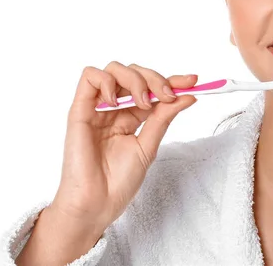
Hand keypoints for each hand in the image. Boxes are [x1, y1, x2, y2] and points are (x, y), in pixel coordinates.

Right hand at [50, 61, 197, 233]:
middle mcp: (115, 108)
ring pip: (114, 69)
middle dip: (156, 79)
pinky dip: (107, 81)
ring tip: (143, 103)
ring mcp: (97, 107)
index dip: (172, 80)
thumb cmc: (118, 181)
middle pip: (135, 73)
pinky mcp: (79, 110)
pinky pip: (89, 77)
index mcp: (132, 116)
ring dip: (135, 80)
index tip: (193, 81)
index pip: (152, 88)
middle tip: (167, 96)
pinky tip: (117, 103)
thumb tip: (188, 95)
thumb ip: (164, 118)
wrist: (96, 204)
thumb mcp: (149, 146)